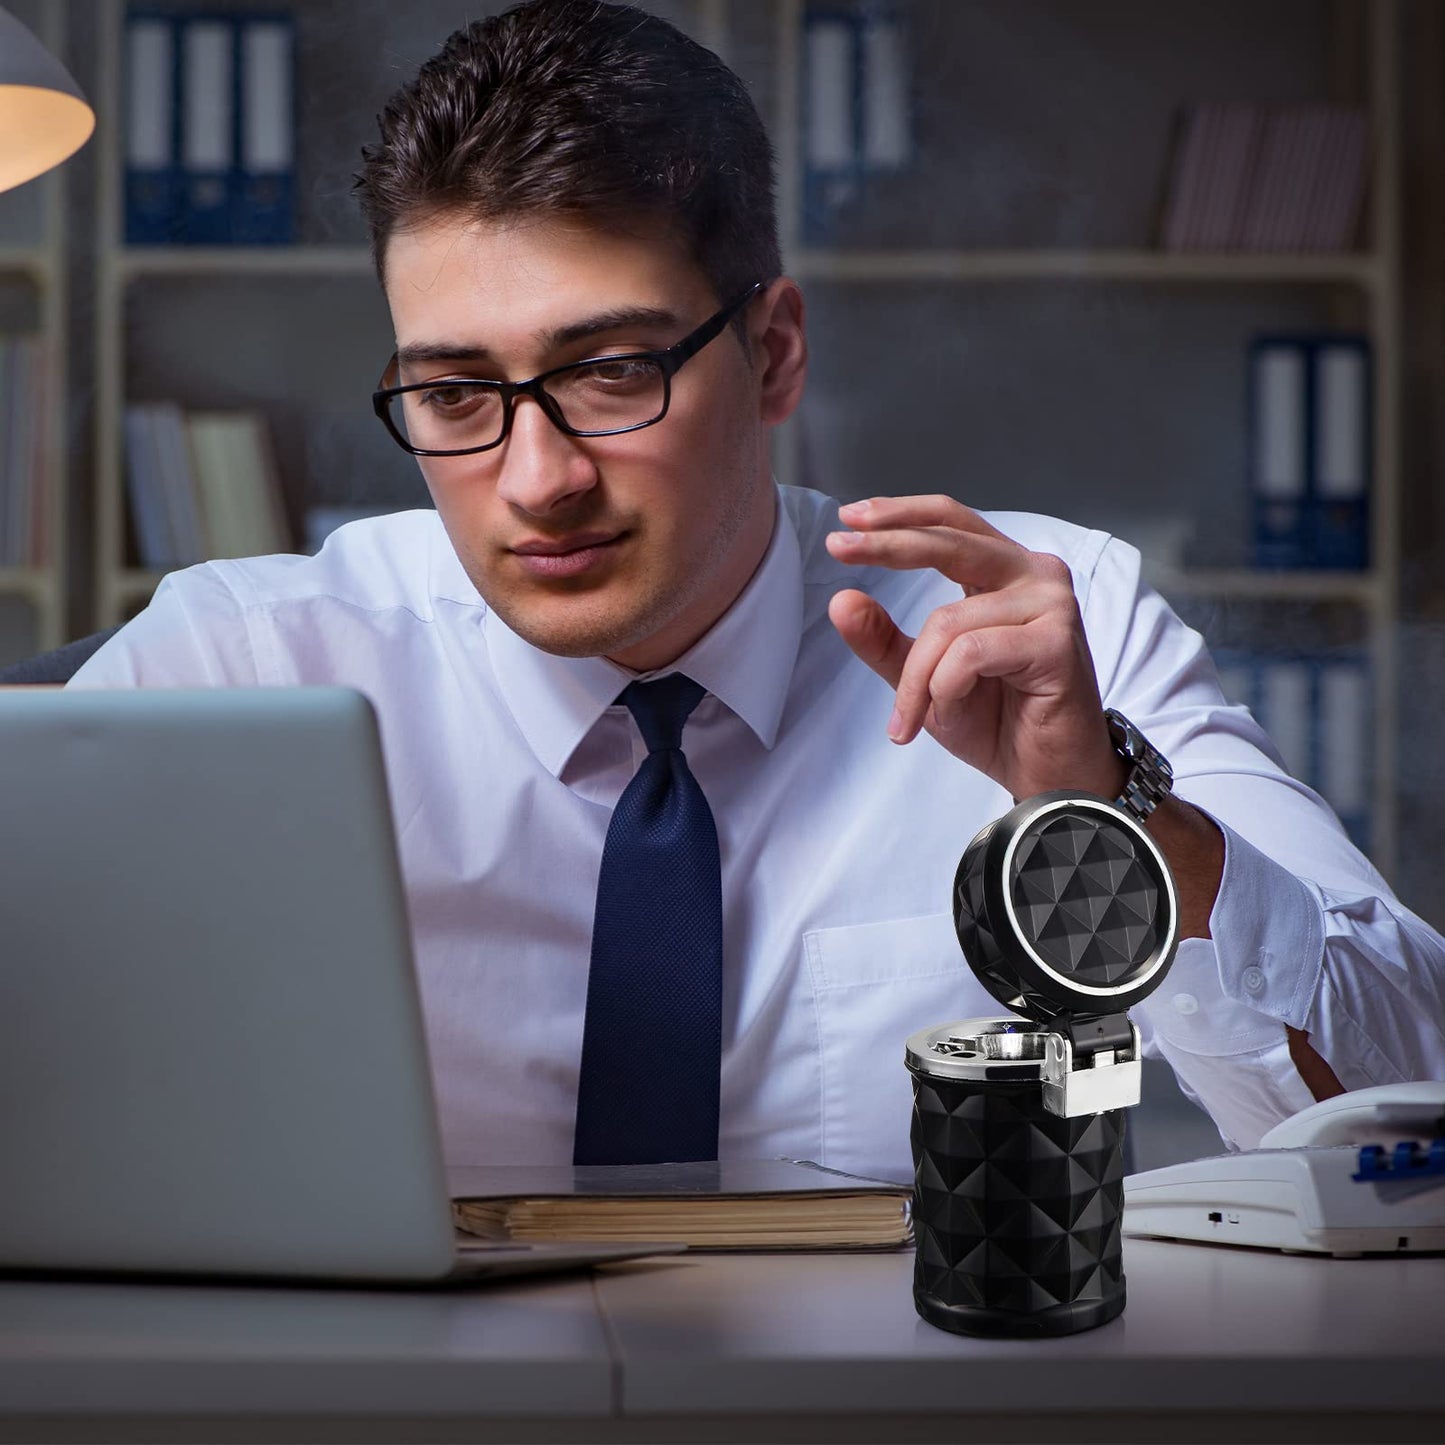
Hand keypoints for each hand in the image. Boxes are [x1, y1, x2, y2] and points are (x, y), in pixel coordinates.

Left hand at [825, 494, 1126, 801]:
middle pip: (949, 543)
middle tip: (837, 548)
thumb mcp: (922, 676)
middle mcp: (1034, 575)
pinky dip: (945, 688)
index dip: (900, 514)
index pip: (950, 521)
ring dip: (916, 678)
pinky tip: (949, 712)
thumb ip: (884, 639)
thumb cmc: (995, 720)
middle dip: (887, 545)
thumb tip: (842, 600)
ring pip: (947, 622)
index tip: (847, 517)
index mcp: (1004, 571)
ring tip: (908, 719)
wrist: (1046, 774)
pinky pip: (971, 653)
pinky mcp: (1057, 642)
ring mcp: (1051, 605)